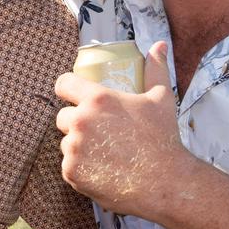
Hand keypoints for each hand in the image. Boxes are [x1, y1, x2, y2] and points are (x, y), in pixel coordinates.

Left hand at [54, 42, 191, 215]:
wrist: (165, 182)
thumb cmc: (163, 138)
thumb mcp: (161, 98)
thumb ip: (156, 69)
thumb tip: (159, 45)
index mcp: (97, 99)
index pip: (63, 84)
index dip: (68, 88)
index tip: (74, 95)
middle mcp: (81, 121)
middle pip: (62, 117)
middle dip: (76, 121)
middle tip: (97, 130)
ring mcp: (74, 148)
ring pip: (66, 142)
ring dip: (78, 145)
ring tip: (103, 151)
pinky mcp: (72, 172)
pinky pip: (69, 165)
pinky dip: (81, 168)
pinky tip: (101, 169)